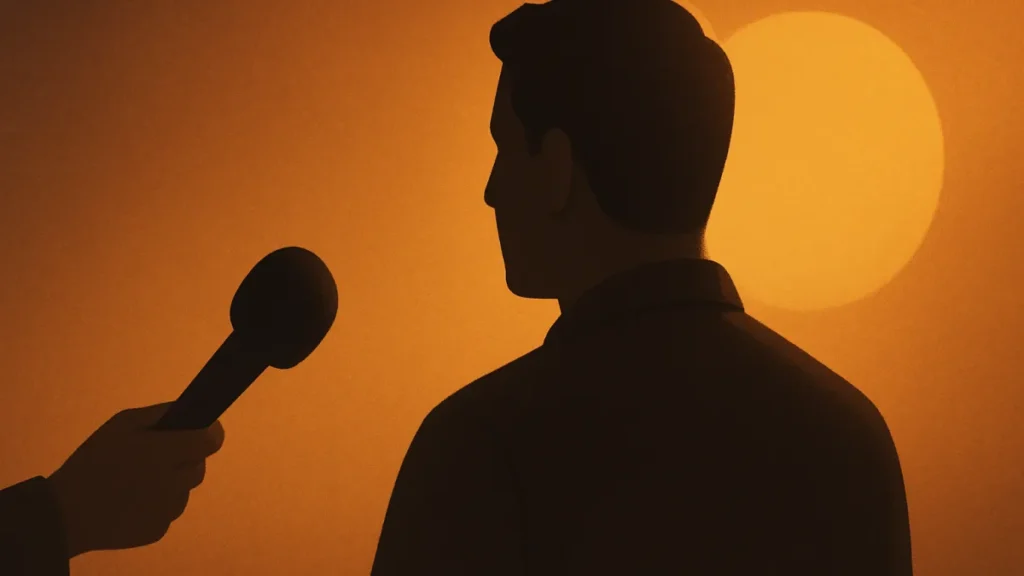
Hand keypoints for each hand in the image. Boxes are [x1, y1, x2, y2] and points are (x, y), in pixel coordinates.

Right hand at [46, 402, 225, 557]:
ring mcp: (168, 510)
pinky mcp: (159, 530)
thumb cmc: (94, 461)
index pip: (211, 441)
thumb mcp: (121, 424)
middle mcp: (174, 483)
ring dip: (170, 484)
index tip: (197, 432)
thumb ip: (161, 415)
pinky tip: (131, 502)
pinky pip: (167, 511)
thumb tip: (189, 413)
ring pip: (183, 490)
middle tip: (154, 457)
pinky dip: (156, 505)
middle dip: (183, 459)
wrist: (66, 513)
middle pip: (198, 466)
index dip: (207, 434)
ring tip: (137, 482)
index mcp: (166, 452)